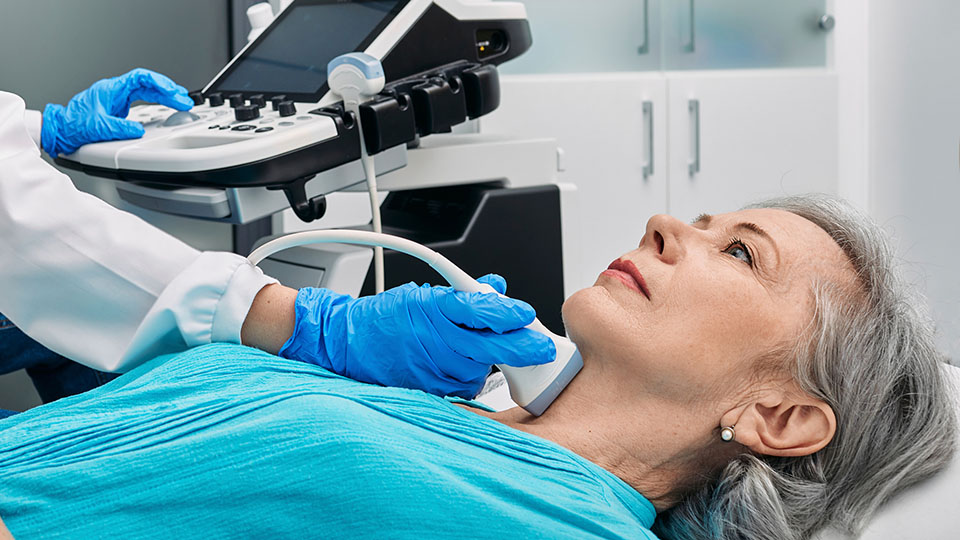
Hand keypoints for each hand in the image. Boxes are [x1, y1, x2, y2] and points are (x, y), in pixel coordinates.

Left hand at [41, 68, 193, 156]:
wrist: (62, 130)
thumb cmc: (73, 125)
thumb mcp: (98, 127)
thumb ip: (120, 128)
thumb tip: (138, 130)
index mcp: (111, 89)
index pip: (140, 78)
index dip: (159, 83)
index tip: (173, 92)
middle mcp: (116, 91)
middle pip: (147, 83)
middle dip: (168, 90)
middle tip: (183, 99)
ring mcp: (118, 98)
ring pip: (146, 90)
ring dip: (165, 95)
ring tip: (181, 101)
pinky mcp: (120, 107)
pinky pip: (143, 98)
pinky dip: (157, 101)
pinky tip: (166, 106)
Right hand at [278, 274, 556, 397]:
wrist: (347, 344)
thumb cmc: (386, 318)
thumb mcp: (424, 294)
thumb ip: (464, 295)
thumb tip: (496, 287)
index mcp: (435, 308)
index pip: (480, 309)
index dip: (508, 312)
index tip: (527, 314)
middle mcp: (436, 339)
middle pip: (490, 346)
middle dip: (521, 348)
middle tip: (542, 349)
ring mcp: (432, 367)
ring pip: (479, 369)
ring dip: (493, 362)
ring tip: (490, 351)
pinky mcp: (428, 388)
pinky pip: (463, 387)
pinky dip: (472, 378)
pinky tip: (467, 367)